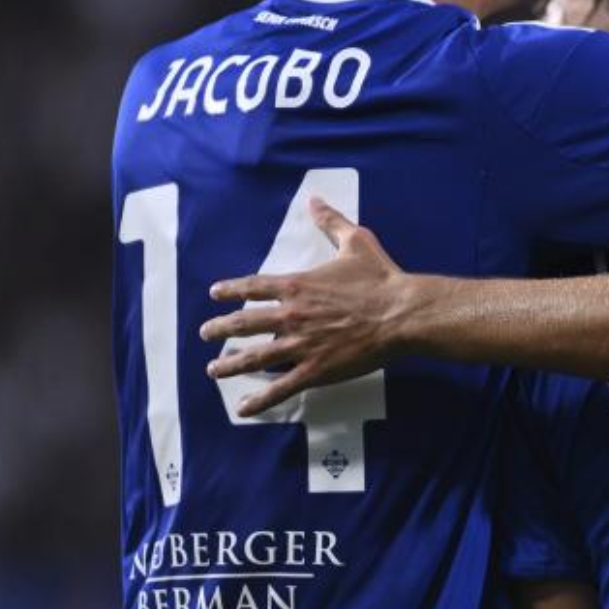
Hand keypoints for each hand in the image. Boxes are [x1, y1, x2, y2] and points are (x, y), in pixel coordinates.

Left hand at [200, 198, 411, 415]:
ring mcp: (301, 344)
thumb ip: (331, 222)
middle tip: (205, 334)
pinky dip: (260, 399)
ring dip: (230, 365)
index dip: (231, 290)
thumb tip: (315, 200)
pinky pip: (281, 387)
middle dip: (220, 329)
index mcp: (297, 286)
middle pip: (244, 324)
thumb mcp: (356, 242)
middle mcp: (291, 316)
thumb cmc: (382, 279)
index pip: (253, 287)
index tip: (216, 294)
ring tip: (214, 370)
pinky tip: (244, 408)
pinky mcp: (316, 369)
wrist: (402, 313)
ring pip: (254, 356)